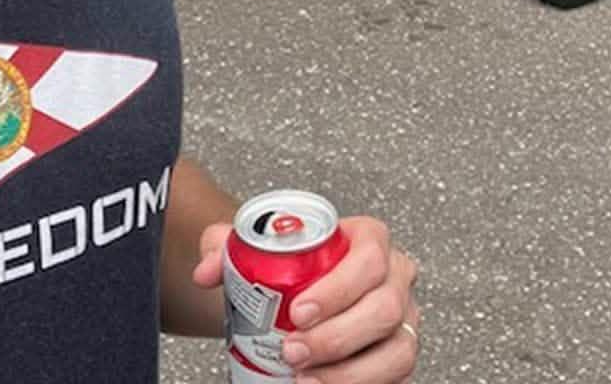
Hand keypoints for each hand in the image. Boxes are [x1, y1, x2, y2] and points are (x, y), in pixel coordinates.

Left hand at [194, 216, 420, 382]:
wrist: (303, 283)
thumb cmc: (291, 261)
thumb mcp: (257, 244)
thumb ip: (226, 247)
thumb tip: (206, 272)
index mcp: (370, 239)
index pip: (369, 259)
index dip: (338, 289)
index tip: (298, 311)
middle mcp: (397, 277)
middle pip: (384, 308)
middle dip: (336, 337)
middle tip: (291, 351)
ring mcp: (404, 319)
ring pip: (397, 351)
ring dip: (350, 373)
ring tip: (303, 380)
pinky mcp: (400, 355)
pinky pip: (395, 380)